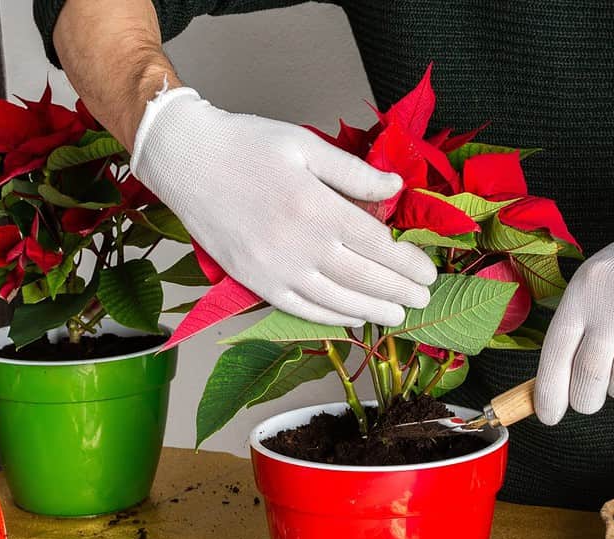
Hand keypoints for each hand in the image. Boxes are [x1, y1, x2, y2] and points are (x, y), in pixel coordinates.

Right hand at [130, 87, 436, 326]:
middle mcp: (300, 244)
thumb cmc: (245, 145)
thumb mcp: (305, 144)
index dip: (407, 262)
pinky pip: (301, 309)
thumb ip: (353, 172)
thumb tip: (395, 187)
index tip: (428, 271)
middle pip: (363, 277)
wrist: (185, 159)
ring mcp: (276, 268)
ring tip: (397, 315)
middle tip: (423, 298)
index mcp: (317, 207)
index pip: (377, 245)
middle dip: (399, 291)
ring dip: (372, 310)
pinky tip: (352, 319)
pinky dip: (332, 318)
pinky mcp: (255, 281)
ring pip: (337, 300)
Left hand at [534, 192, 613, 421]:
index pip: (556, 354)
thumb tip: (558, 379)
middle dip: (585, 399)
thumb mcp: (599, 276)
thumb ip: (579, 320)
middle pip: (587, 380)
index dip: (549, 392)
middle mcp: (613, 311)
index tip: (547, 415)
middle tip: (589, 399)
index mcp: (584, 292)